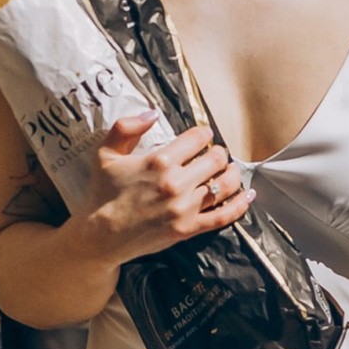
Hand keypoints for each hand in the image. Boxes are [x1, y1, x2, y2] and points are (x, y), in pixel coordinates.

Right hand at [79, 107, 252, 261]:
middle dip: (218, 152)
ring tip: (231, 169)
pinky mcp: (189, 229)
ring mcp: (185, 208)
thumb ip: (126, 127)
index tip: (203, 134)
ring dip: (233, 174)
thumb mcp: (105, 154)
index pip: (197, 137)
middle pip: (215, 158)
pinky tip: (248, 195)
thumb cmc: (102, 193)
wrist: (100, 236)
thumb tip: (153, 112)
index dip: (203, 132)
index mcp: (159, 160)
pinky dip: (240, 205)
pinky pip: (223, 216)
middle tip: (214, 154)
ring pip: (224, 184)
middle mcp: (176, 183)